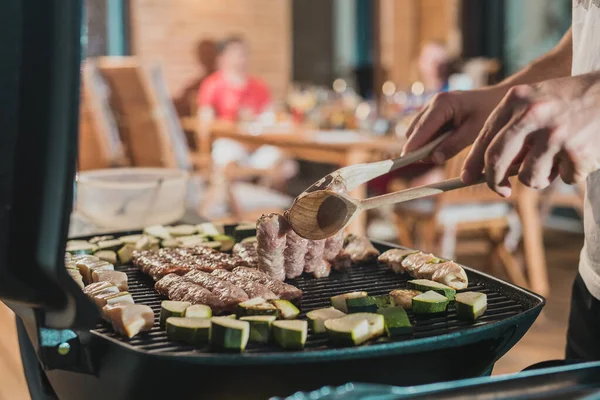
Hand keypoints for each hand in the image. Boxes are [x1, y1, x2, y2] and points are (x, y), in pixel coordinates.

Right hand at [402, 86, 507, 161]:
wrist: (498, 97)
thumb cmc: (489, 111)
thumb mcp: (475, 131)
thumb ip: (453, 145)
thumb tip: (433, 159)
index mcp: (442, 103)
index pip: (421, 128)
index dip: (413, 145)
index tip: (404, 160)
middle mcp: (432, 103)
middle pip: (413, 131)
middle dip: (418, 148)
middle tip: (434, 161)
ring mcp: (431, 107)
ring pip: (416, 132)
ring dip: (424, 145)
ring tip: (443, 152)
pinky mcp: (433, 114)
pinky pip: (424, 131)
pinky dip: (429, 141)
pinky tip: (445, 144)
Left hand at [462, 73, 599, 196]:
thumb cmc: (569, 101)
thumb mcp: (535, 101)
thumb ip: (511, 128)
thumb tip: (487, 169)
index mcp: (517, 101)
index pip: (484, 138)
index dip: (474, 163)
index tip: (466, 178)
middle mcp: (533, 115)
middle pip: (496, 160)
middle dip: (494, 181)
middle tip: (501, 190)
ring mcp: (556, 134)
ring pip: (529, 177)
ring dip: (540, 178)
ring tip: (555, 162)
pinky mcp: (578, 152)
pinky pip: (564, 179)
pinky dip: (570, 173)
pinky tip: (579, 153)